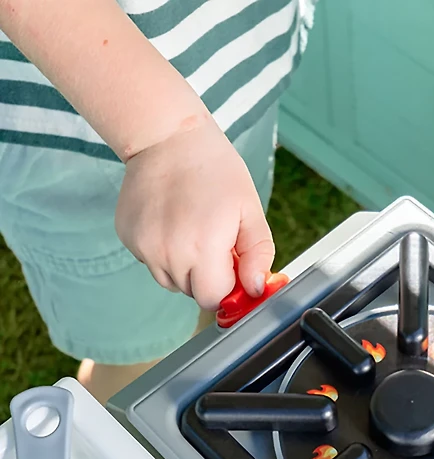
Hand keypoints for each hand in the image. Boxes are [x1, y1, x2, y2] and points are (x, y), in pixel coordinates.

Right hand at [115, 115, 274, 309]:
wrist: (167, 137)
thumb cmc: (215, 171)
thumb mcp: (250, 211)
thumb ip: (257, 256)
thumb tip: (255, 289)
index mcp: (202, 248)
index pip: (213, 298)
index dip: (227, 286)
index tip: (231, 264)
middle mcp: (167, 253)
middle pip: (192, 293)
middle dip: (208, 277)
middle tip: (214, 241)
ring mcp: (143, 246)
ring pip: (171, 281)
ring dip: (186, 267)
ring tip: (192, 230)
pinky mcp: (128, 237)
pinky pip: (152, 263)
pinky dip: (164, 252)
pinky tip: (172, 223)